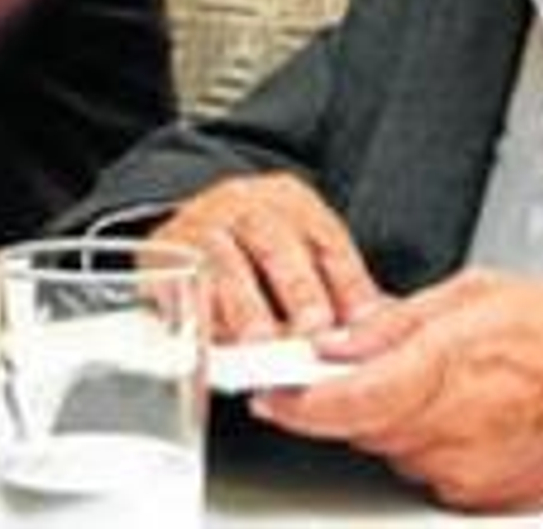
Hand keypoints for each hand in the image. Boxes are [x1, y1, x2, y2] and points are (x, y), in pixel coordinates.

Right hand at [153, 172, 384, 340]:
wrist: (187, 227)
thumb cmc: (253, 251)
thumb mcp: (296, 253)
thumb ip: (331, 289)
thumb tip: (376, 332)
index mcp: (288, 198)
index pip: (325, 235)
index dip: (346, 279)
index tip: (361, 320)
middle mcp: (245, 202)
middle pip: (276, 240)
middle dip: (297, 287)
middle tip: (313, 330)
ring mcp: (203, 222)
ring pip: (227, 258)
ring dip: (246, 306)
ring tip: (263, 344)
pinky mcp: (166, 250)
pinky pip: (183, 280)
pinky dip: (201, 312)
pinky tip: (216, 340)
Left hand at [254, 268, 542, 509]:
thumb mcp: (481, 294)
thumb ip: (402, 321)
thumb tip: (343, 339)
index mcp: (442, 374)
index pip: (344, 400)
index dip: (297, 400)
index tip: (268, 392)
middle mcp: (445, 436)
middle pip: (362, 427)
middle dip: (349, 397)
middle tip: (353, 364)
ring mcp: (462, 475)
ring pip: (395, 447)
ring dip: (395, 415)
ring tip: (440, 375)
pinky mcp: (481, 500)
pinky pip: (432, 468)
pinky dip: (431, 438)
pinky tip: (466, 407)